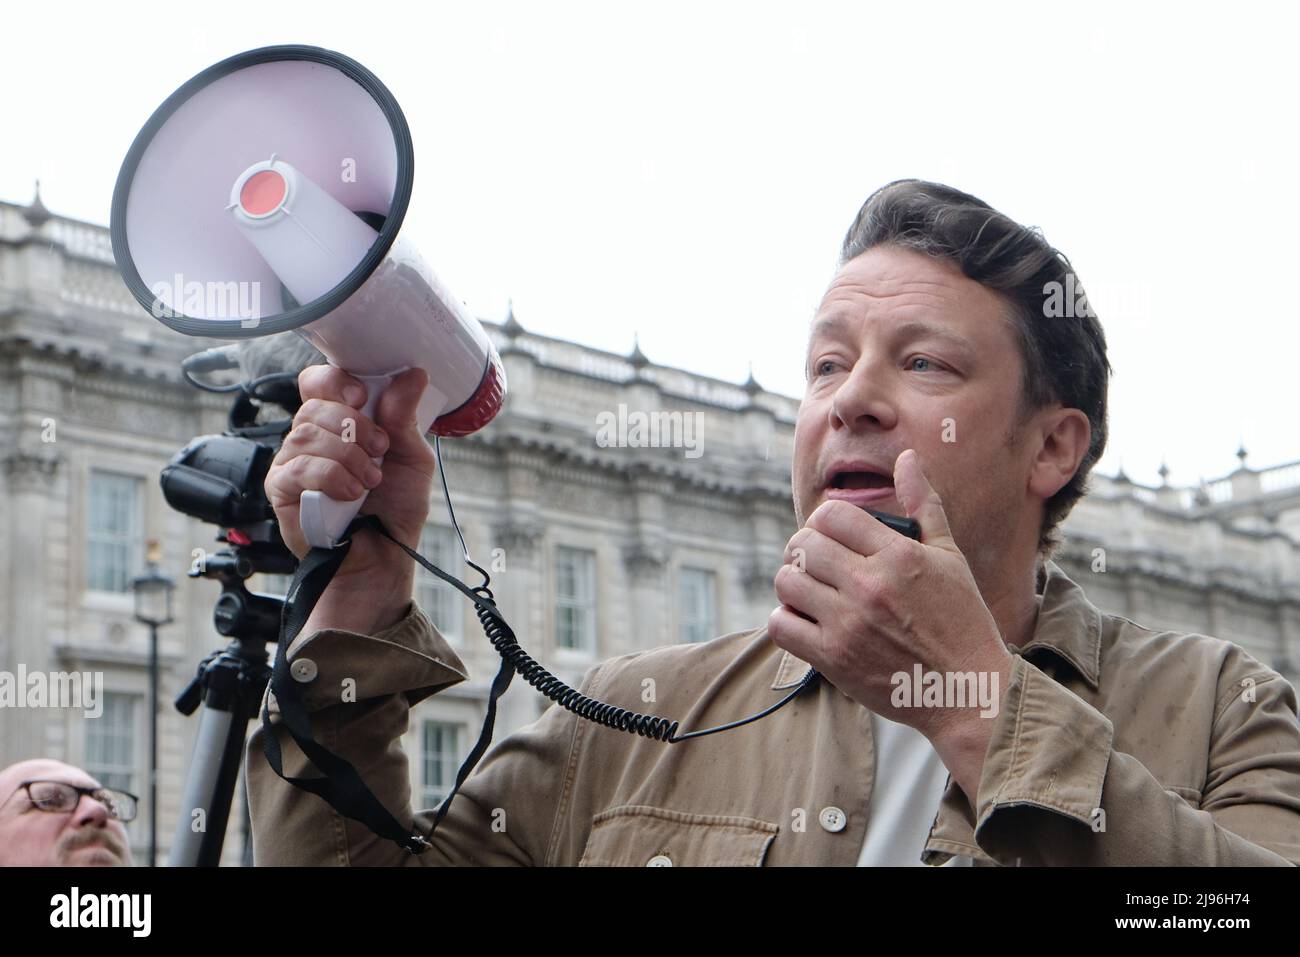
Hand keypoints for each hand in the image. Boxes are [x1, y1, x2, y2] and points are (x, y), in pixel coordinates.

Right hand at [265, 364, 435, 631]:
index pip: (320, 382)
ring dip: (348, 455)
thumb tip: (413, 374)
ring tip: (370, 480)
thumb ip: (404, 417)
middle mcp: (312, 437)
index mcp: (341, 422)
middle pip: (314, 404)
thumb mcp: (412, 458)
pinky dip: (331, 476)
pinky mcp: (281, 488)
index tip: (362, 395)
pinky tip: (351, 492)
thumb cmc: (395, 509)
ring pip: (307, 433)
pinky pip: (298, 467)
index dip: (336, 381)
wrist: (383, 557)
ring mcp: (293, 462)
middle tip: (379, 448)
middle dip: (353, 424)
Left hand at [768, 449, 1012, 799]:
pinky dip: (785, 619)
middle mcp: (870, 586)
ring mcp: (849, 623)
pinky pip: (781, 625)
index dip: (824, 521)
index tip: (832, 536)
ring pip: (786, 581)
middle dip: (804, 549)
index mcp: (898, 556)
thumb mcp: (950, 557)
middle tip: (817, 563)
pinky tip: (805, 620)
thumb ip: (924, 504)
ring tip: (810, 590)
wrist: (968, 691)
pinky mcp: (833, 658)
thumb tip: (908, 459)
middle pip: (802, 545)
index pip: (831, 515)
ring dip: (792, 582)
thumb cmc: (963, 621)